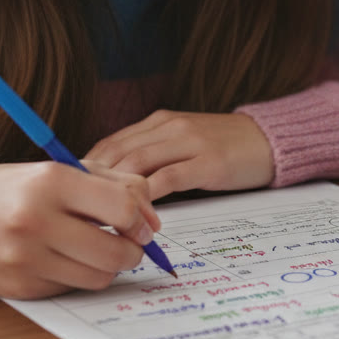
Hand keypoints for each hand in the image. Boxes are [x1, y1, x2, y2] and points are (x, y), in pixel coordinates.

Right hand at [0, 162, 161, 298]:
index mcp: (51, 181)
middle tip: (128, 244)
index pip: (122, 208)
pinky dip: (79, 277)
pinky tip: (67, 261)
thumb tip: (152, 220)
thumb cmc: (17, 190)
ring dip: (109, 267)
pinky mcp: (21, 287)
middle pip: (116, 251)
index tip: (143, 225)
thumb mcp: (63, 171)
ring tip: (98, 251)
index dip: (142, 221)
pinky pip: (72, 289)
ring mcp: (26, 258)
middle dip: (133, 251)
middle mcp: (37, 220)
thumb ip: (116, 185)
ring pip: (99, 277)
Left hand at [85, 111, 273, 200]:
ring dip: (116, 192)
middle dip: (93, 182)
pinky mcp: (208, 162)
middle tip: (76, 210)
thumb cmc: (223, 147)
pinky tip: (139, 215)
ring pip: (138, 164)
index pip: (111, 143)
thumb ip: (153, 156)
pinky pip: (169, 178)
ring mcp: (189, 142)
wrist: (269, 139)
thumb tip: (114, 187)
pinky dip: (149, 197)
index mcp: (159, 122)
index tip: (70, 194)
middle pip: (118, 153)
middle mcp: (169, 126)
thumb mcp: (182, 143)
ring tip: (101, 216)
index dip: (87, 168)